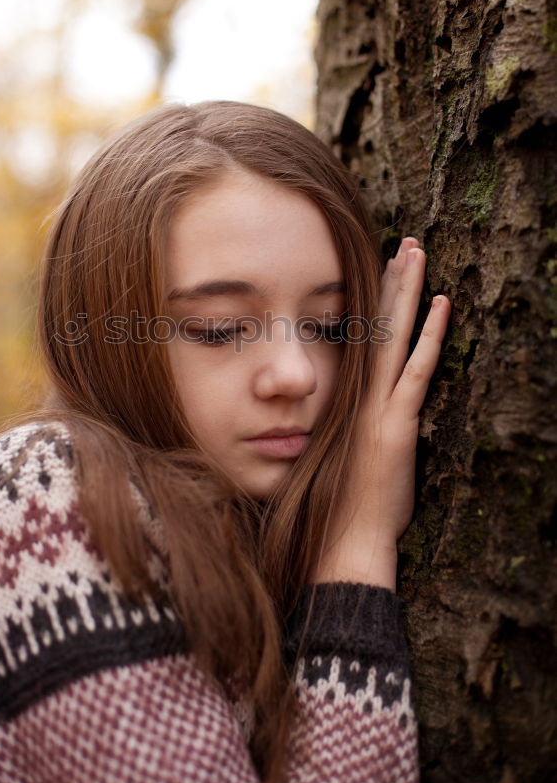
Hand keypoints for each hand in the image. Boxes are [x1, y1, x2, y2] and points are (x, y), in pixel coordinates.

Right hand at [313, 237, 450, 589]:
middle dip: (391, 280)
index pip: (361, 336)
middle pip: (375, 323)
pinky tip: (441, 304)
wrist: (344, 540)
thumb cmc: (342, 507)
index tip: (385, 266)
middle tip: (404, 242)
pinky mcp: (395, 423)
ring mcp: (376, 405)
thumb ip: (352, 428)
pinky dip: (429, 335)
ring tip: (416, 252)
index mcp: (349, 398)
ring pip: (392, 335)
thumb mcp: (343, 458)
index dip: (374, 299)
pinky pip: (415, 369)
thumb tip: (357, 414)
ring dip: (406, 291)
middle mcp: (359, 393)